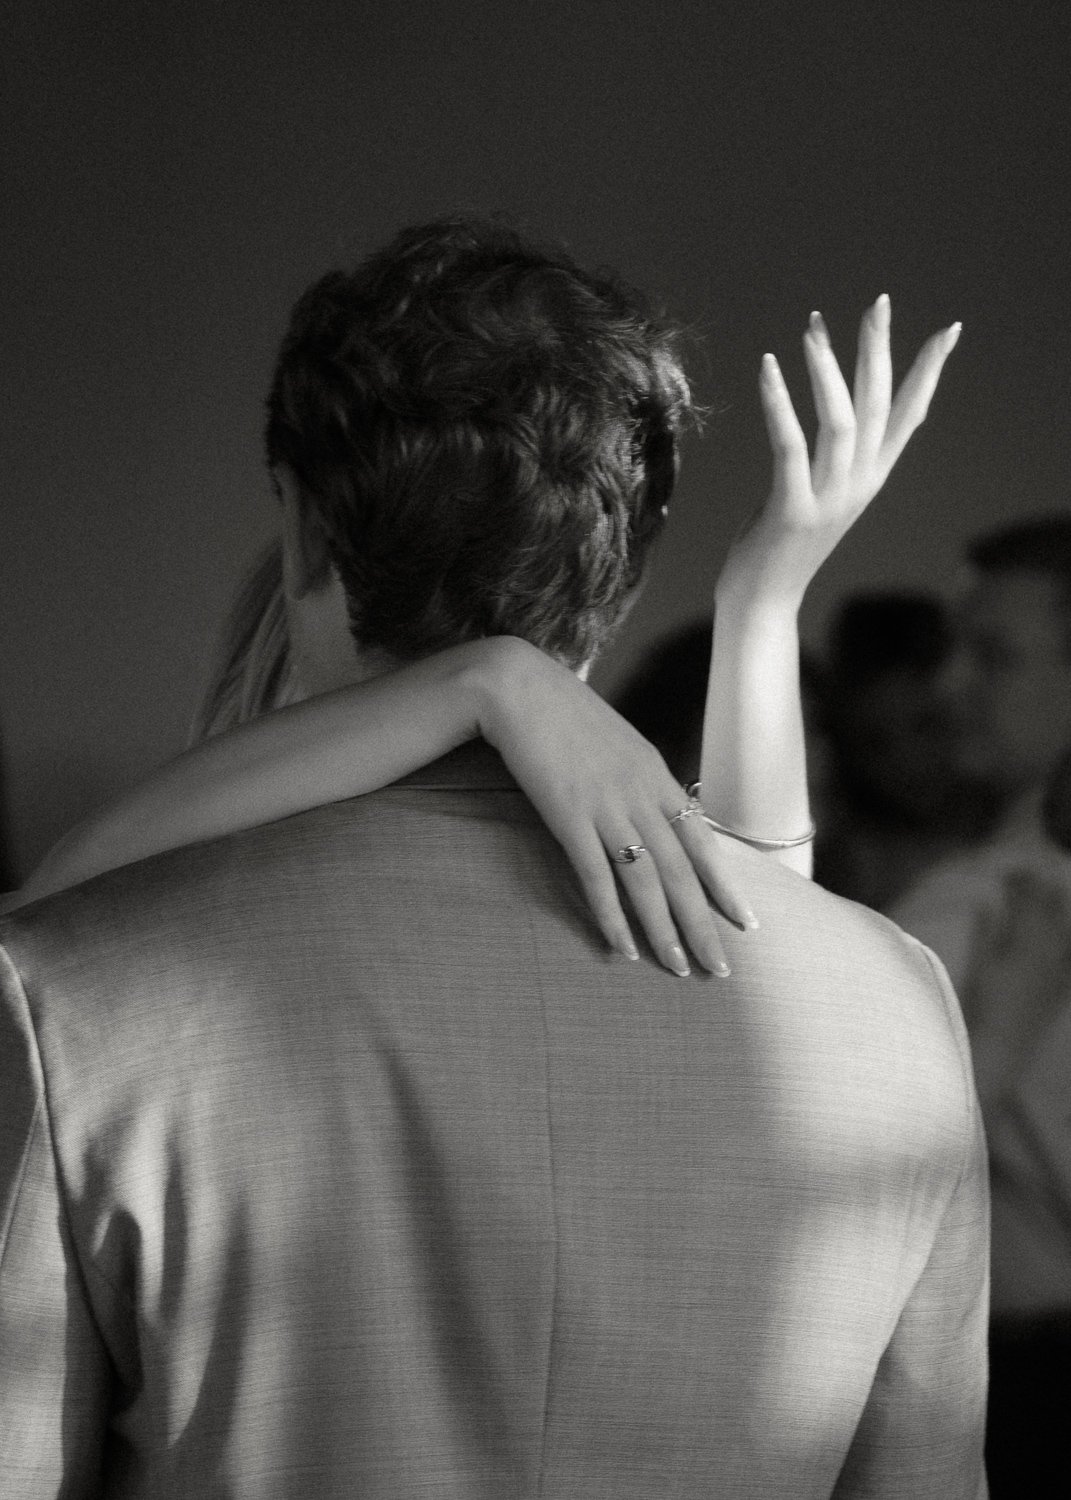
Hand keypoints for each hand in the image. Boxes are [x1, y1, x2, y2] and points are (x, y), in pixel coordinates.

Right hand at [476, 640, 757, 976]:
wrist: (518, 686)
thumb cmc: (562, 715)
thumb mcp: (617, 744)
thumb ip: (638, 779)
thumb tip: (654, 811)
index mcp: (656, 776)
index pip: (702, 841)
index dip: (724, 885)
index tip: (745, 923)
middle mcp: (641, 795)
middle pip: (681, 872)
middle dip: (703, 924)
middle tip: (719, 970)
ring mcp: (606, 806)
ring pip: (646, 881)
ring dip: (664, 930)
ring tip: (678, 969)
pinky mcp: (568, 816)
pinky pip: (596, 877)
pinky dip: (611, 915)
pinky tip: (623, 947)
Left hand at [717, 296, 960, 610]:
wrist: (762, 605)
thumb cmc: (780, 547)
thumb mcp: (815, 495)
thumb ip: (828, 462)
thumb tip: (827, 417)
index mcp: (869, 479)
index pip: (909, 416)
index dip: (929, 373)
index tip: (948, 329)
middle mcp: (858, 485)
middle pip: (879, 406)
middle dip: (880, 351)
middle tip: (878, 302)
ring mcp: (828, 499)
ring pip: (842, 421)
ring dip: (827, 369)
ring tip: (812, 327)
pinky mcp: (792, 510)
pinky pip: (790, 446)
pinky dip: (780, 403)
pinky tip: (767, 367)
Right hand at [961, 868, 1070, 1100]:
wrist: (998, 1053)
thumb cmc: (978, 1008)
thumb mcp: (978, 965)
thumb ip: (986, 933)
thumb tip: (987, 905)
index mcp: (1024, 943)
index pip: (1027, 902)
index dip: (1021, 883)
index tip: (1010, 871)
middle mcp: (1048, 954)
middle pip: (1050, 914)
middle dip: (1042, 892)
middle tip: (1031, 877)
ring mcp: (1057, 973)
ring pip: (1064, 934)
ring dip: (1058, 912)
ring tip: (1053, 895)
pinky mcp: (1059, 991)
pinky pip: (1068, 960)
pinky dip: (1065, 944)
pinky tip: (1062, 939)